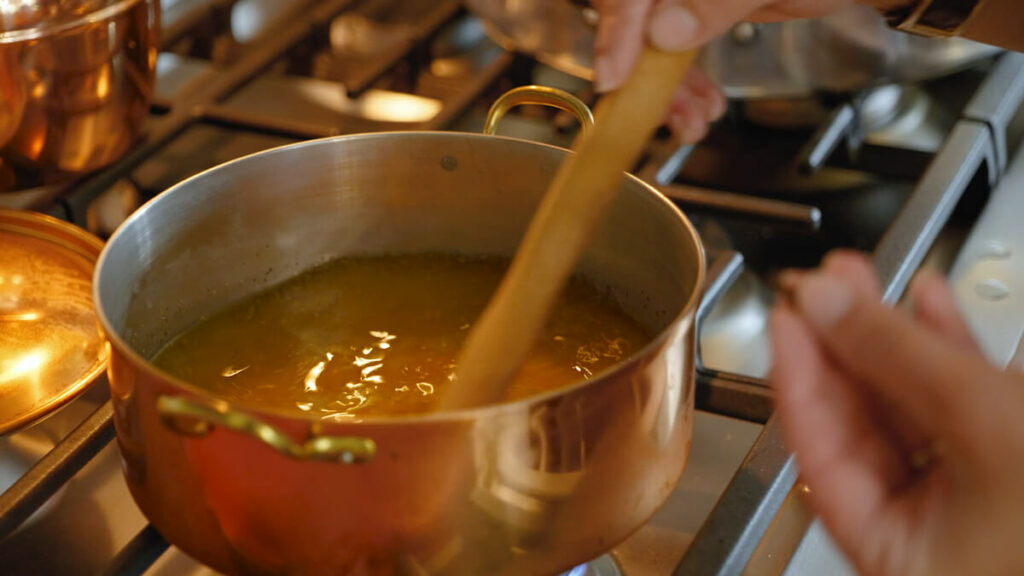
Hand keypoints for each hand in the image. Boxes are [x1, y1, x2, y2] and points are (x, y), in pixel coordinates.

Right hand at [590, 0, 883, 141]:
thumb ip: (713, 2)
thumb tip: (663, 29)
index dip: (616, 31)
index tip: (615, 76)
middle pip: (635, 19)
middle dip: (644, 72)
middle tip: (652, 113)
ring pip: (654, 42)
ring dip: (668, 90)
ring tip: (691, 123)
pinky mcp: (701, 13)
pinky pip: (678, 52)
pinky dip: (687, 86)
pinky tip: (702, 110)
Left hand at [770, 250, 1023, 575]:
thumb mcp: (987, 431)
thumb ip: (900, 361)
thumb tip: (827, 303)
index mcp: (898, 552)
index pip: (816, 447)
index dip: (798, 368)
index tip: (789, 309)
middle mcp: (931, 532)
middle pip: (863, 418)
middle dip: (844, 340)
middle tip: (826, 282)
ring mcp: (979, 502)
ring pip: (916, 404)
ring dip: (893, 334)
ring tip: (865, 277)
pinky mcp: (1016, 471)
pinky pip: (970, 403)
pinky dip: (950, 349)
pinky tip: (932, 303)